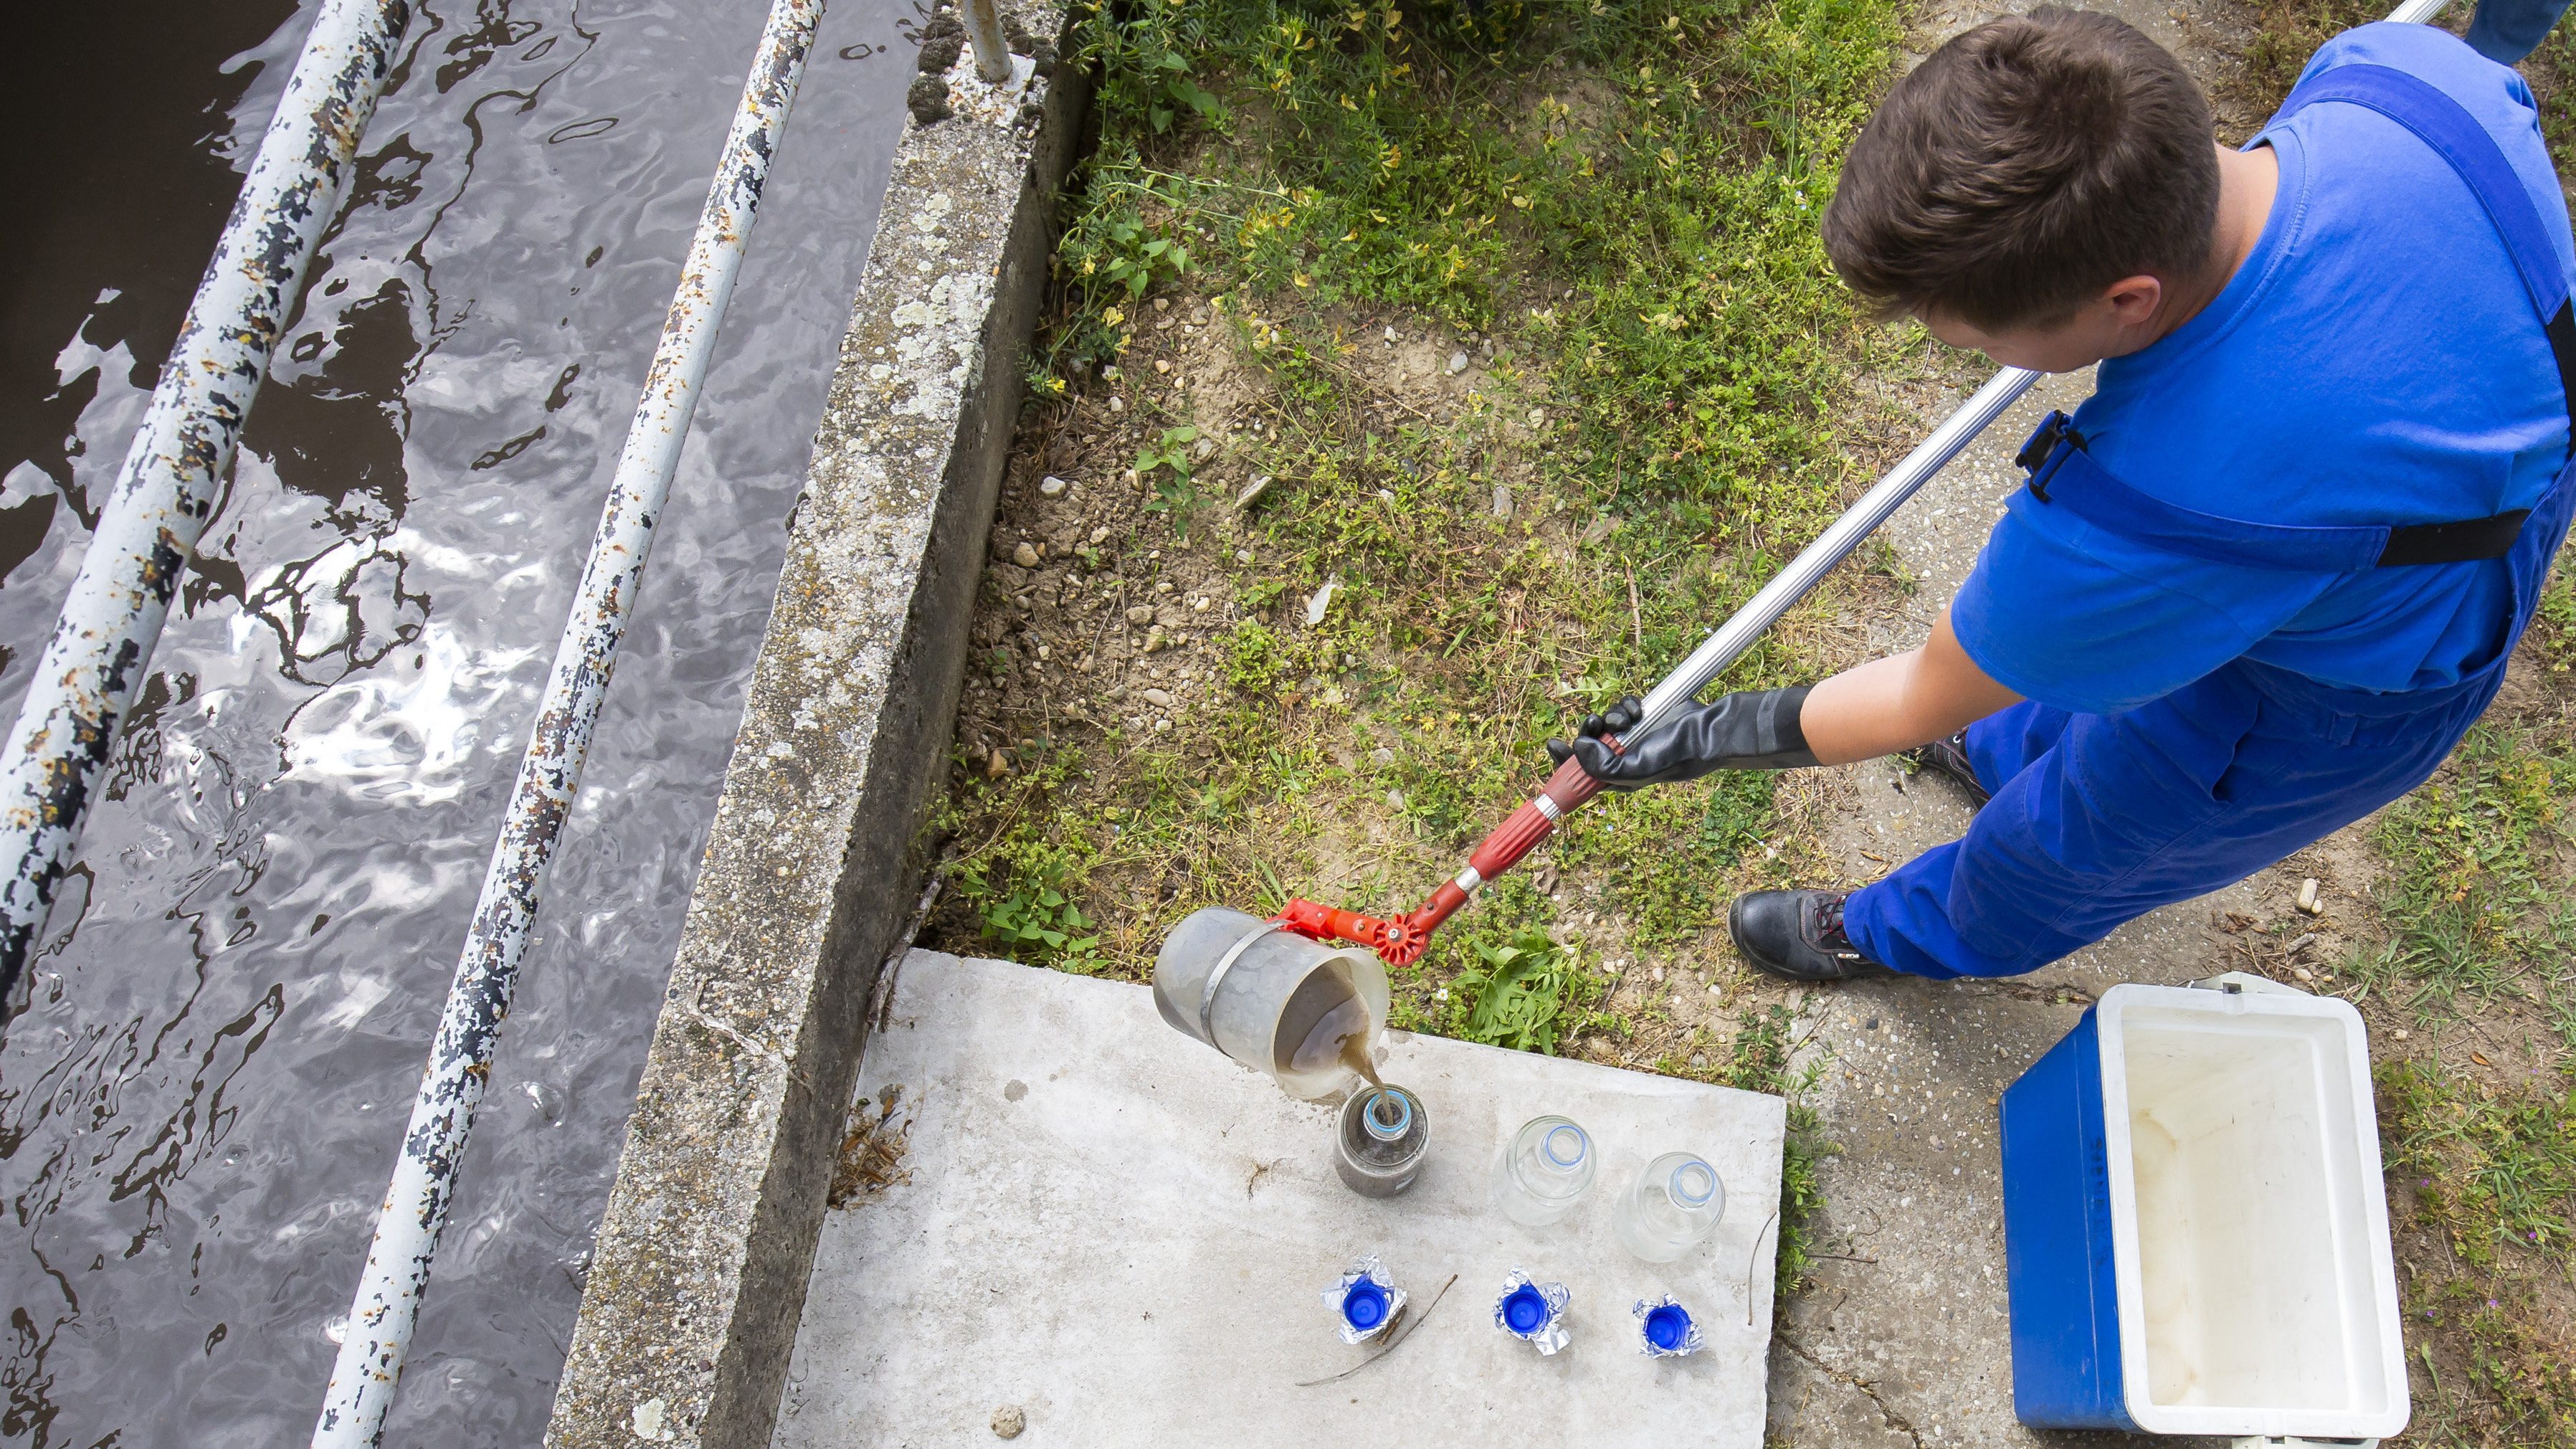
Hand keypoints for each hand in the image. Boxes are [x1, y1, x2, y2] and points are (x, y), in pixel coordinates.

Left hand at [1546, 687, 1816, 788]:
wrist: (1707, 731)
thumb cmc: (1677, 756)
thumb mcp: (1638, 769)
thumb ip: (1604, 765)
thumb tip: (1577, 747)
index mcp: (1618, 778)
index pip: (1582, 775)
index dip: (1564, 763)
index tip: (1554, 746)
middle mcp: (1622, 758)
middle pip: (1588, 745)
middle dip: (1587, 733)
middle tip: (1591, 723)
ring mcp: (1632, 737)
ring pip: (1603, 724)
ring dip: (1609, 718)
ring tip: (1622, 719)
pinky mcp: (1642, 717)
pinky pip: (1622, 708)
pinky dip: (1627, 707)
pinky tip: (1639, 710)